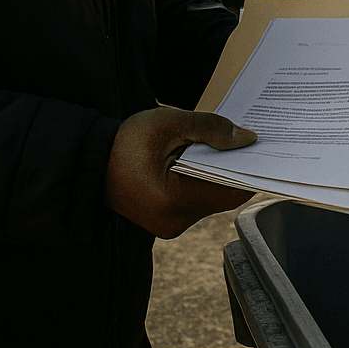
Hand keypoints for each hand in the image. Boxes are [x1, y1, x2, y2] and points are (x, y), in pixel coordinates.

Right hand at [105, 106, 257, 238]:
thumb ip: (211, 129)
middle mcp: (175, 221)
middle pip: (222, 196)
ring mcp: (168, 224)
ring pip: (209, 199)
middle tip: (248, 142)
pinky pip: (194, 201)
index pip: (232, 190)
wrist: (84, 161)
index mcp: (175, 201)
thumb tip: (247, 138)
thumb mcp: (170, 123)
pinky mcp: (163, 220)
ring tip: (226, 147)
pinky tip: (204, 159)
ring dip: (218, 174)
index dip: (250, 169)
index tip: (264, 149)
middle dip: (235, 168)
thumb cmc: (124, 141)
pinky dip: (203, 182)